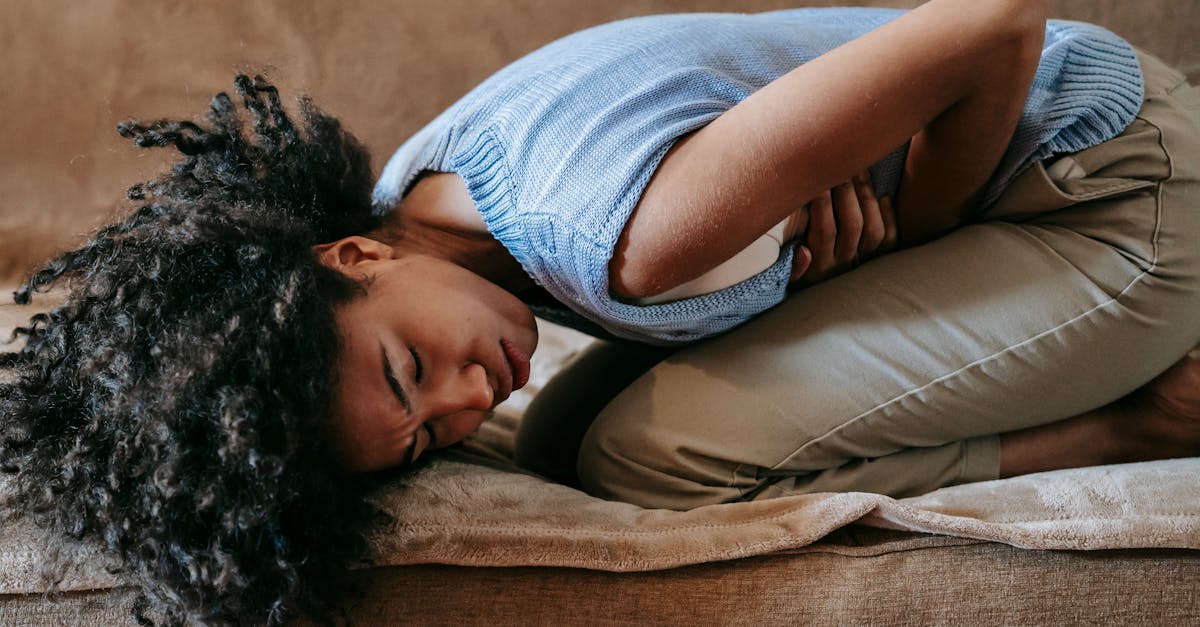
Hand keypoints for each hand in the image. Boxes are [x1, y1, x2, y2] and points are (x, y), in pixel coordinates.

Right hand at [788, 170, 895, 288]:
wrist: (821, 306)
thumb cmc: (796, 281)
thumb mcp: (786, 279)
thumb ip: (793, 267)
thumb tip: (804, 252)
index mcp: (818, 267)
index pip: (823, 229)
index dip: (821, 201)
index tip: (816, 177)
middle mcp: (843, 266)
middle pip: (851, 224)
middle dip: (846, 191)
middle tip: (840, 163)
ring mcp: (863, 264)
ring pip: (873, 230)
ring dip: (867, 198)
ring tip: (859, 170)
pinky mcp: (878, 263)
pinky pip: (890, 240)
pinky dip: (889, 216)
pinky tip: (883, 196)